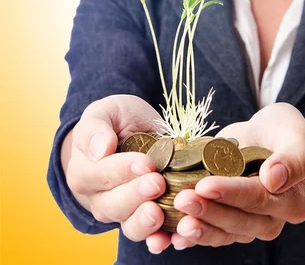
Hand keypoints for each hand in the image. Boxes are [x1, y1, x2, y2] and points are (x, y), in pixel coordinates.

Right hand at [64, 95, 172, 251]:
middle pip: (114, 204)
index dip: (123, 170)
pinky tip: (171, 237)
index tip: (146, 163)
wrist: (129, 133)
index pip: (101, 173)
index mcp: (84, 170)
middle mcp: (99, 197)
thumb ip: (96, 127)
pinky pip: (149, 236)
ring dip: (144, 223)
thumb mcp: (105, 112)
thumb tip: (100, 149)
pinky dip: (160, 239)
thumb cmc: (115, 121)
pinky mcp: (143, 219)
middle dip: (137, 195)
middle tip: (158, 183)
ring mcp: (121, 212)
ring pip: (129, 225)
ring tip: (159, 213)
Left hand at [169, 103, 304, 250]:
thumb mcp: (295, 134)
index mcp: (293, 201)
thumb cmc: (285, 131)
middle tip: (181, 200)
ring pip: (222, 233)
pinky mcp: (229, 221)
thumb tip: (274, 179)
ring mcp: (250, 224)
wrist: (272, 137)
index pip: (257, 198)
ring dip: (198, 228)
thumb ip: (292, 157)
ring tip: (174, 223)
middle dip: (208, 212)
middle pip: (237, 221)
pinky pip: (211, 232)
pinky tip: (169, 235)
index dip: (230, 193)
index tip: (205, 185)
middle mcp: (272, 219)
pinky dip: (190, 236)